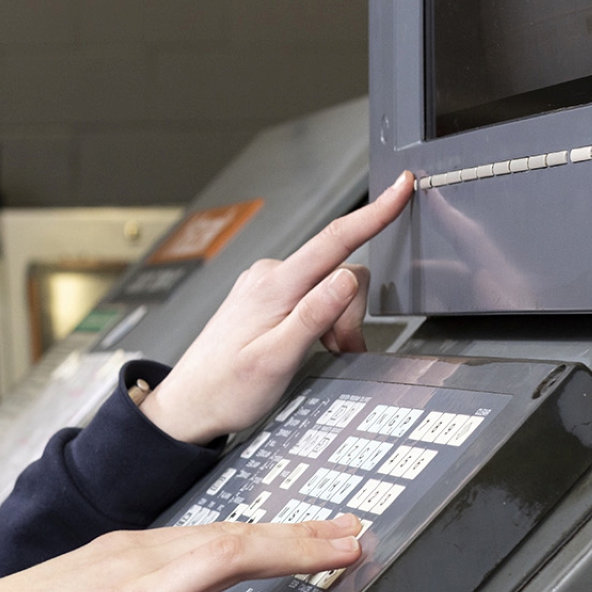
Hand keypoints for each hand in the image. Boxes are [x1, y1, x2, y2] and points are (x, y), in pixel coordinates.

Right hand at [0, 515, 363, 591]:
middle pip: (234, 534)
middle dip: (300, 532)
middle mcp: (137, 559)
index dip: (265, 531)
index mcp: (122, 550)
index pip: (209, 532)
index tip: (306, 529)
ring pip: (234, 562)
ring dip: (298, 559)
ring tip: (348, 561)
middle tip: (354, 531)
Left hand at [139, 171, 413, 444]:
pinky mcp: (265, 296)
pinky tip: (308, 344)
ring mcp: (266, 284)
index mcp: (274, 286)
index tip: (401, 187)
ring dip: (336, 319)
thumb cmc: (225, 389)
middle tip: (337, 347)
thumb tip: (346, 278)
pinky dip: (321, 319)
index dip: (375, 212)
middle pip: (340, 270)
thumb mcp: (276, 360)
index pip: (335, 239)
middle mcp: (269, 275)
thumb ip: (313, 316)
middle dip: (351, 310)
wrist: (190, 404)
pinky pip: (311, 295)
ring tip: (319, 351)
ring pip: (328, 286)